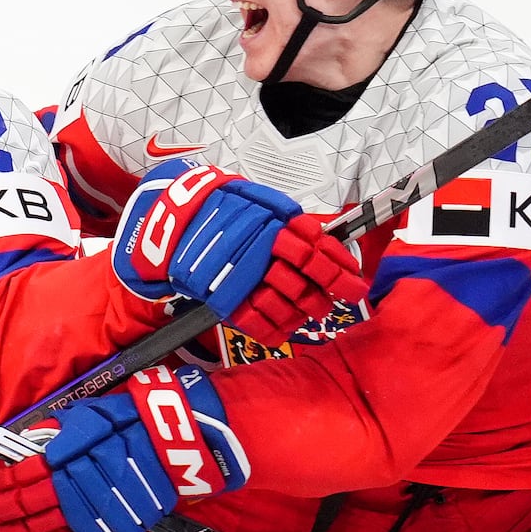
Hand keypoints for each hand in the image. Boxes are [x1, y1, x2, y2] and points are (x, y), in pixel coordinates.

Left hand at [0, 365, 245, 531]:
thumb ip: (59, 430)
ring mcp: (110, 506)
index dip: (9, 480)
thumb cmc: (133, 422)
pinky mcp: (125, 528)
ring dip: (21, 527)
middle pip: (38, 499)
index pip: (34, 470)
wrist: (183, 445)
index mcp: (82, 448)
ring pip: (55, 523)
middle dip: (5, 507)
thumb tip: (25, 447)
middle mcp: (94, 478)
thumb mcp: (93, 413)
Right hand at [111, 161, 366, 344]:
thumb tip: (326, 242)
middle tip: (334, 299)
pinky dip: (272, 329)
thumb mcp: (261, 202)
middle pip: (308, 285)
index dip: (342, 272)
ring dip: (301, 314)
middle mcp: (262, 253)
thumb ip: (292, 222)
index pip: (320, 253)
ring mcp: (243, 279)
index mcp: (275, 224)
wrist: (174, 220)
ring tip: (305, 312)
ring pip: (287, 308)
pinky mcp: (224, 299)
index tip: (356, 285)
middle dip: (324, 297)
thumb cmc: (221, 208)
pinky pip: (257, 324)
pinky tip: (281, 327)